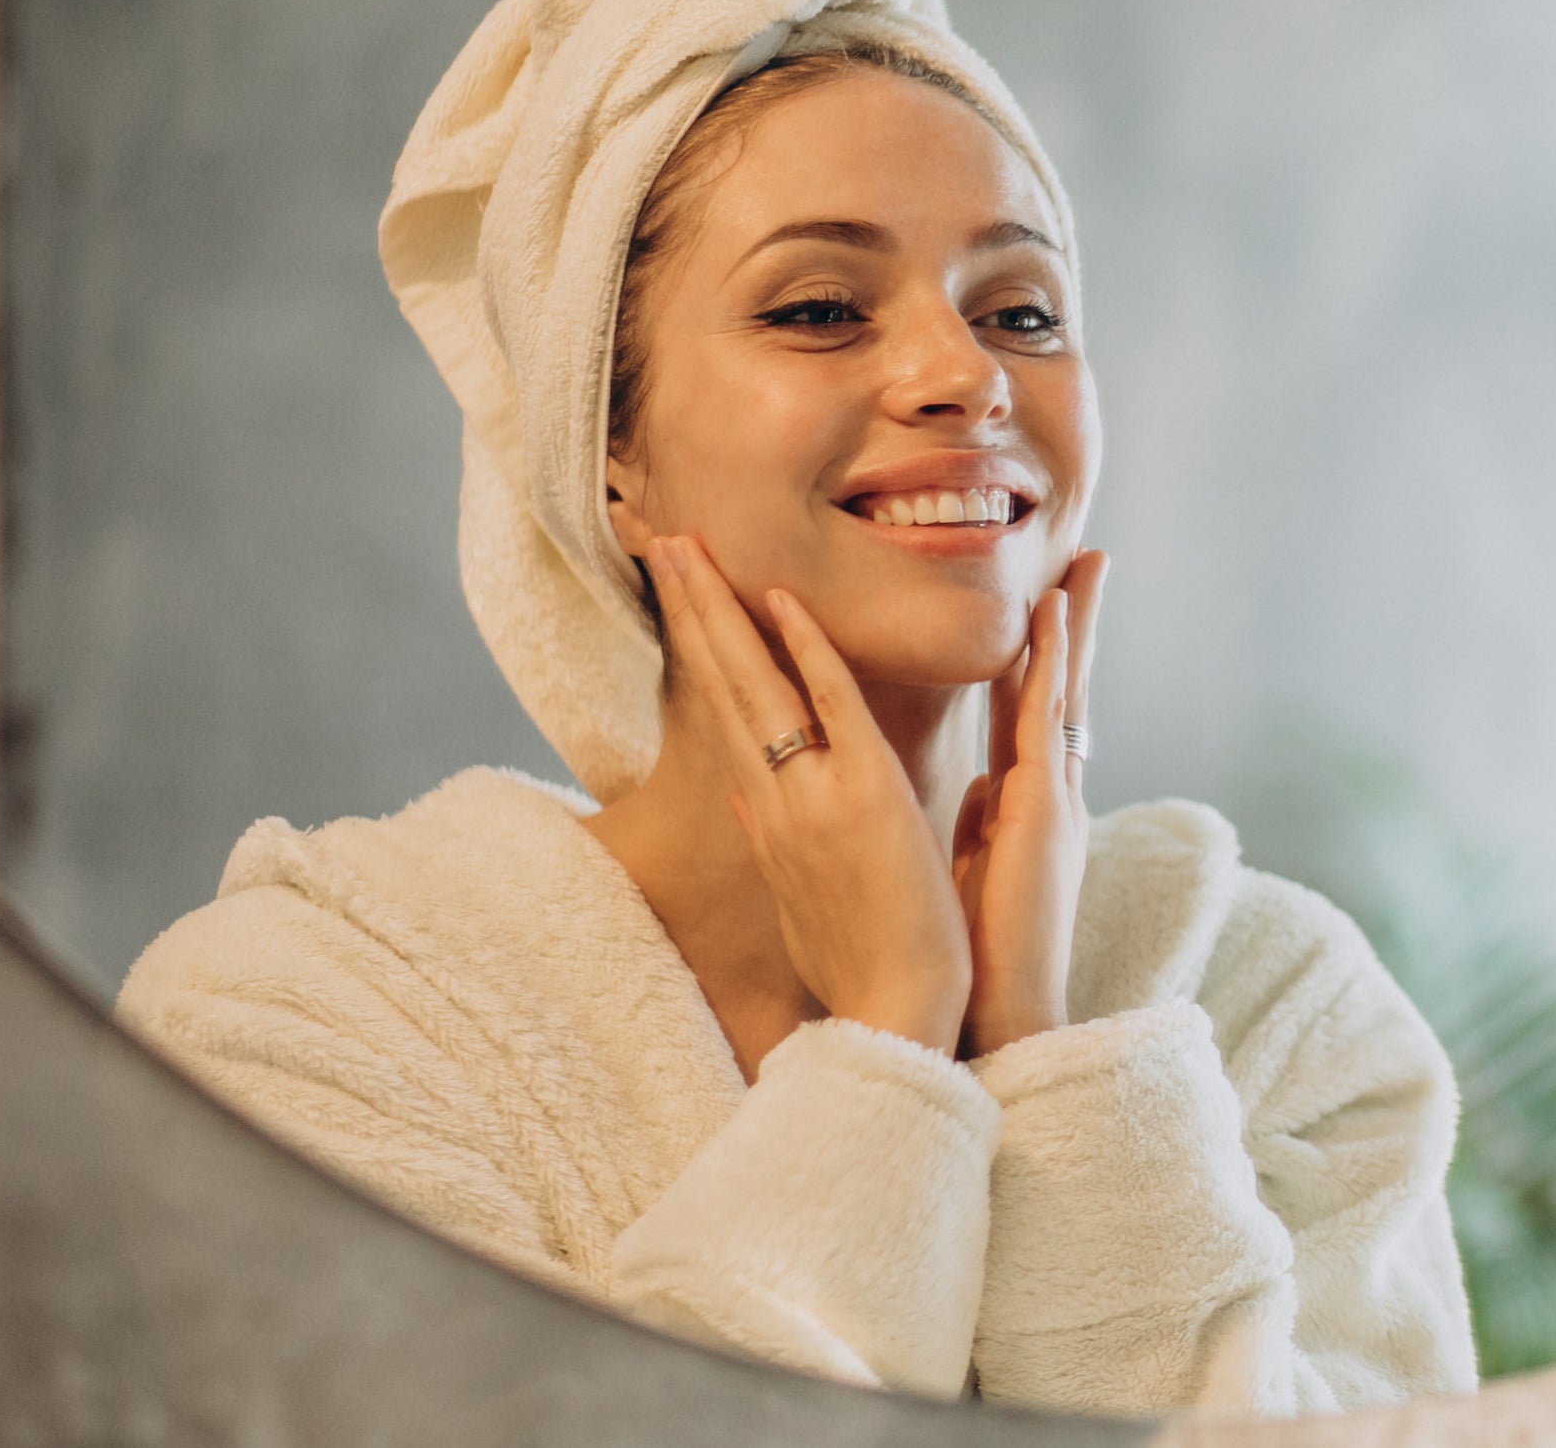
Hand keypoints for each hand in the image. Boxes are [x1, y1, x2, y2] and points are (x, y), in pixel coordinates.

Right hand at [651, 536, 972, 1052]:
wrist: (895, 1014)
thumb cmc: (860, 964)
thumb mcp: (800, 898)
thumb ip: (772, 835)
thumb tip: (745, 792)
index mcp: (769, 816)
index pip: (728, 712)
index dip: (702, 649)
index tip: (681, 594)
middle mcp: (777, 798)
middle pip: (724, 685)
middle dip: (692, 609)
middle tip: (660, 540)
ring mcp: (814, 795)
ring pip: (759, 684)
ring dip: (722, 610)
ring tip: (685, 546)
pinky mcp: (863, 797)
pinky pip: (831, 706)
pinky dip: (806, 651)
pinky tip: (779, 597)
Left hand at [949, 550, 1108, 1055]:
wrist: (996, 1017)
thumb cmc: (974, 958)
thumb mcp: (969, 871)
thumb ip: (975, 824)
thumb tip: (973, 789)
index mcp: (1024, 810)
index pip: (1031, 716)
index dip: (1038, 658)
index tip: (1045, 606)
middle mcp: (1048, 796)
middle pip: (1061, 690)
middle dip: (1074, 625)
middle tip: (1087, 561)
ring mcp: (1053, 800)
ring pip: (1064, 692)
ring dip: (1072, 627)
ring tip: (1081, 567)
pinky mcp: (1043, 811)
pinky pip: (1047, 720)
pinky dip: (1050, 663)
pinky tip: (1053, 616)